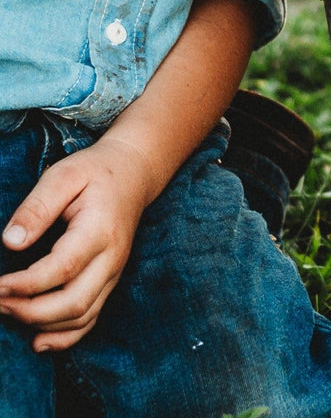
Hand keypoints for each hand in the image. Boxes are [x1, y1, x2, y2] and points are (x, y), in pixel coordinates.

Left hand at [0, 136, 154, 351]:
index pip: (63, 268)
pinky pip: (90, 319)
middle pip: (73, 303)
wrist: (135, 172)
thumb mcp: (64, 174)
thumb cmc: (95, 172)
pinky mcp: (109, 281)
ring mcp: (114, 272)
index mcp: (100, 229)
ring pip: (80, 318)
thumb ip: (37, 206)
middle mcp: (112, 257)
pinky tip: (36, 341)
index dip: (25, 284)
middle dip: (28, 311)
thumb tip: (10, 242)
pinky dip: (63, 338)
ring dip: (40, 325)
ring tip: (7, 311)